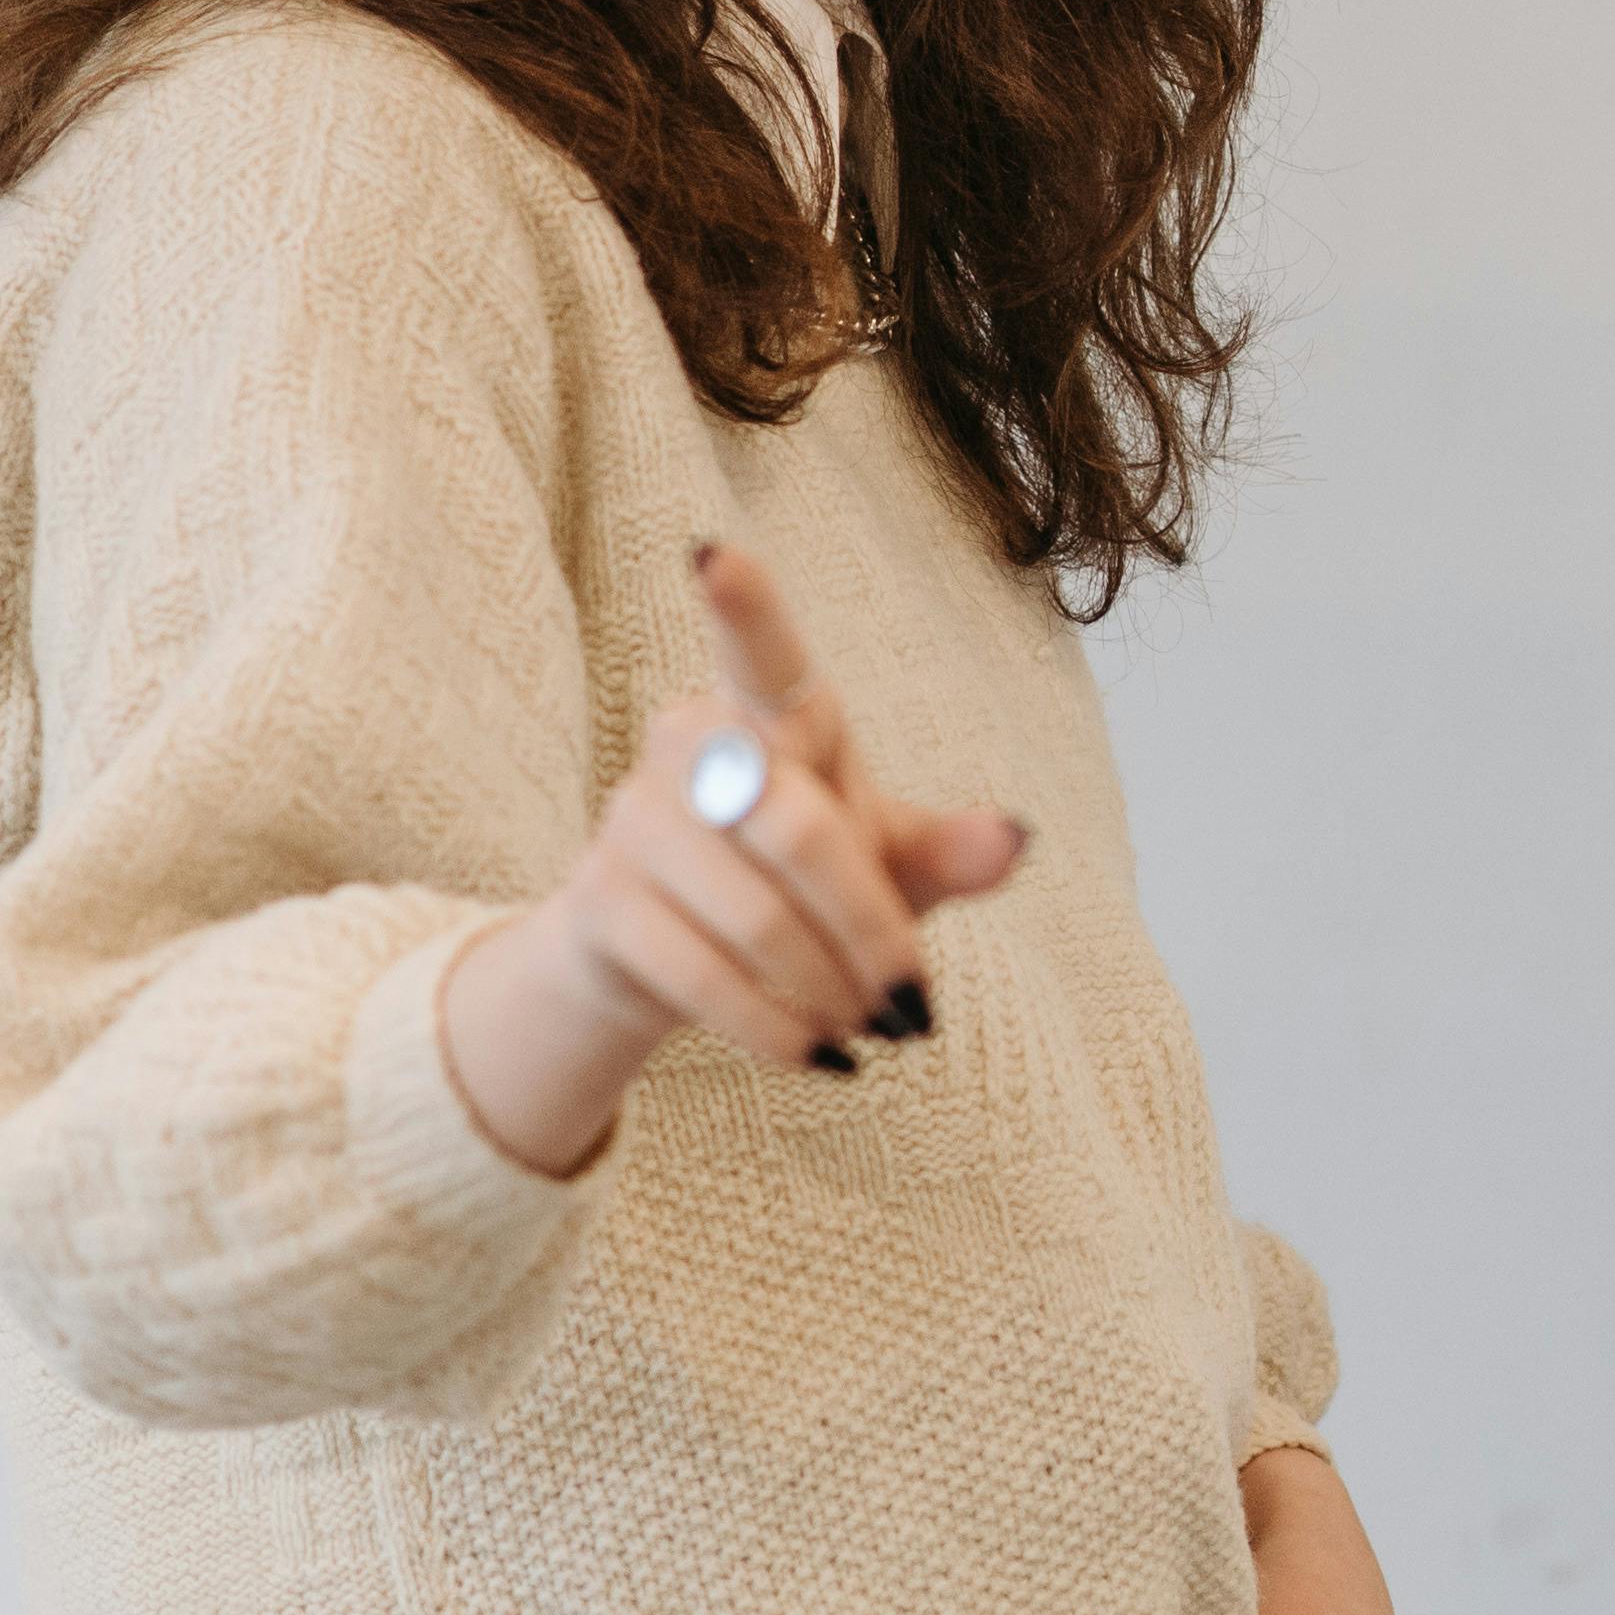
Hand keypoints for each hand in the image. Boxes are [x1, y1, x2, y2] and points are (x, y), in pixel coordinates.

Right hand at [436, 541, 1031, 1179]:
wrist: (660, 963)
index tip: (713, 555)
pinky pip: (698, 973)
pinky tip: (816, 1059)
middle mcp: (690, 749)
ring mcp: (631, 821)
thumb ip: (945, 851)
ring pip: (751, 913)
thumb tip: (1015, 839)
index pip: (762, 655)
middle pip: (797, 829)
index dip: (743, 608)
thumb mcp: (883, 866)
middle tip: (911, 1006)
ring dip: (825, 991)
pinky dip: (772, 1029)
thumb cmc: (798, 887)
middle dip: (868, 930)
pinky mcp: (600, 904)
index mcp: (771, 718)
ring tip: (869, 1031)